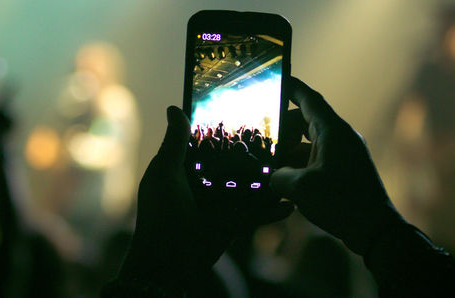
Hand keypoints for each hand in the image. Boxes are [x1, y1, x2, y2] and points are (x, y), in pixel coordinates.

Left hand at [118, 106, 292, 289]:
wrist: (167, 260)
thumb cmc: (160, 213)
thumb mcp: (165, 174)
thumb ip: (174, 143)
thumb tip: (174, 108)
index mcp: (190, 167)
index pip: (213, 142)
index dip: (229, 129)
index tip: (251, 110)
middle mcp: (209, 182)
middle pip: (238, 163)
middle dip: (259, 152)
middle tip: (285, 135)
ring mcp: (223, 202)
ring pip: (252, 187)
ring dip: (271, 180)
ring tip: (295, 165)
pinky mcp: (234, 222)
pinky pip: (257, 214)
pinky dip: (272, 211)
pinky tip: (289, 205)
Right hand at [271, 77, 404, 255]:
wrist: (375, 230)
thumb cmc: (342, 203)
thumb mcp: (301, 188)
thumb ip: (278, 177)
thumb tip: (271, 176)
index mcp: (333, 132)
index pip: (308, 99)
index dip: (291, 88)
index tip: (277, 80)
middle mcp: (340, 138)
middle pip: (304, 122)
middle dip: (281, 130)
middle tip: (261, 138)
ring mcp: (343, 155)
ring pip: (308, 143)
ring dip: (289, 152)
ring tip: (269, 165)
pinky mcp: (344, 171)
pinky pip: (315, 159)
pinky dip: (299, 165)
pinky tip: (285, 181)